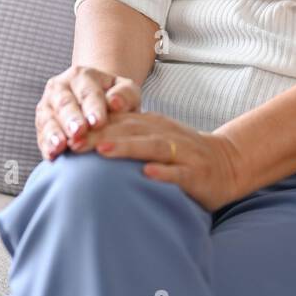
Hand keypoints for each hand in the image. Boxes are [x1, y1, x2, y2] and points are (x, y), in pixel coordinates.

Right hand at [35, 65, 140, 161]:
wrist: (96, 106)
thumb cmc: (116, 100)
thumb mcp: (127, 93)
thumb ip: (125, 95)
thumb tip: (115, 102)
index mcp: (83, 76)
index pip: (88, 92)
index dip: (93, 107)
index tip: (98, 123)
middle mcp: (61, 87)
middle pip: (65, 104)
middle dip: (71, 119)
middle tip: (78, 132)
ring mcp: (48, 105)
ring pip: (49, 119)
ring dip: (54, 133)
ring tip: (60, 146)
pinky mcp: (41, 124)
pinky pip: (42, 135)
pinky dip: (46, 145)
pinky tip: (52, 155)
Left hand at [89, 111, 242, 212]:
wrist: (228, 164)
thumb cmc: (182, 154)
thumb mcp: (155, 139)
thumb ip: (128, 137)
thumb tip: (84, 142)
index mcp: (153, 124)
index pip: (119, 121)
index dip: (93, 125)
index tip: (67, 131)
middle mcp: (166, 134)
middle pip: (130, 130)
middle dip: (101, 134)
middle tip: (74, 141)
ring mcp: (183, 153)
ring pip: (152, 146)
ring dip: (127, 147)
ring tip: (102, 150)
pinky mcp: (197, 174)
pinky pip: (179, 172)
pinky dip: (163, 172)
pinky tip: (146, 174)